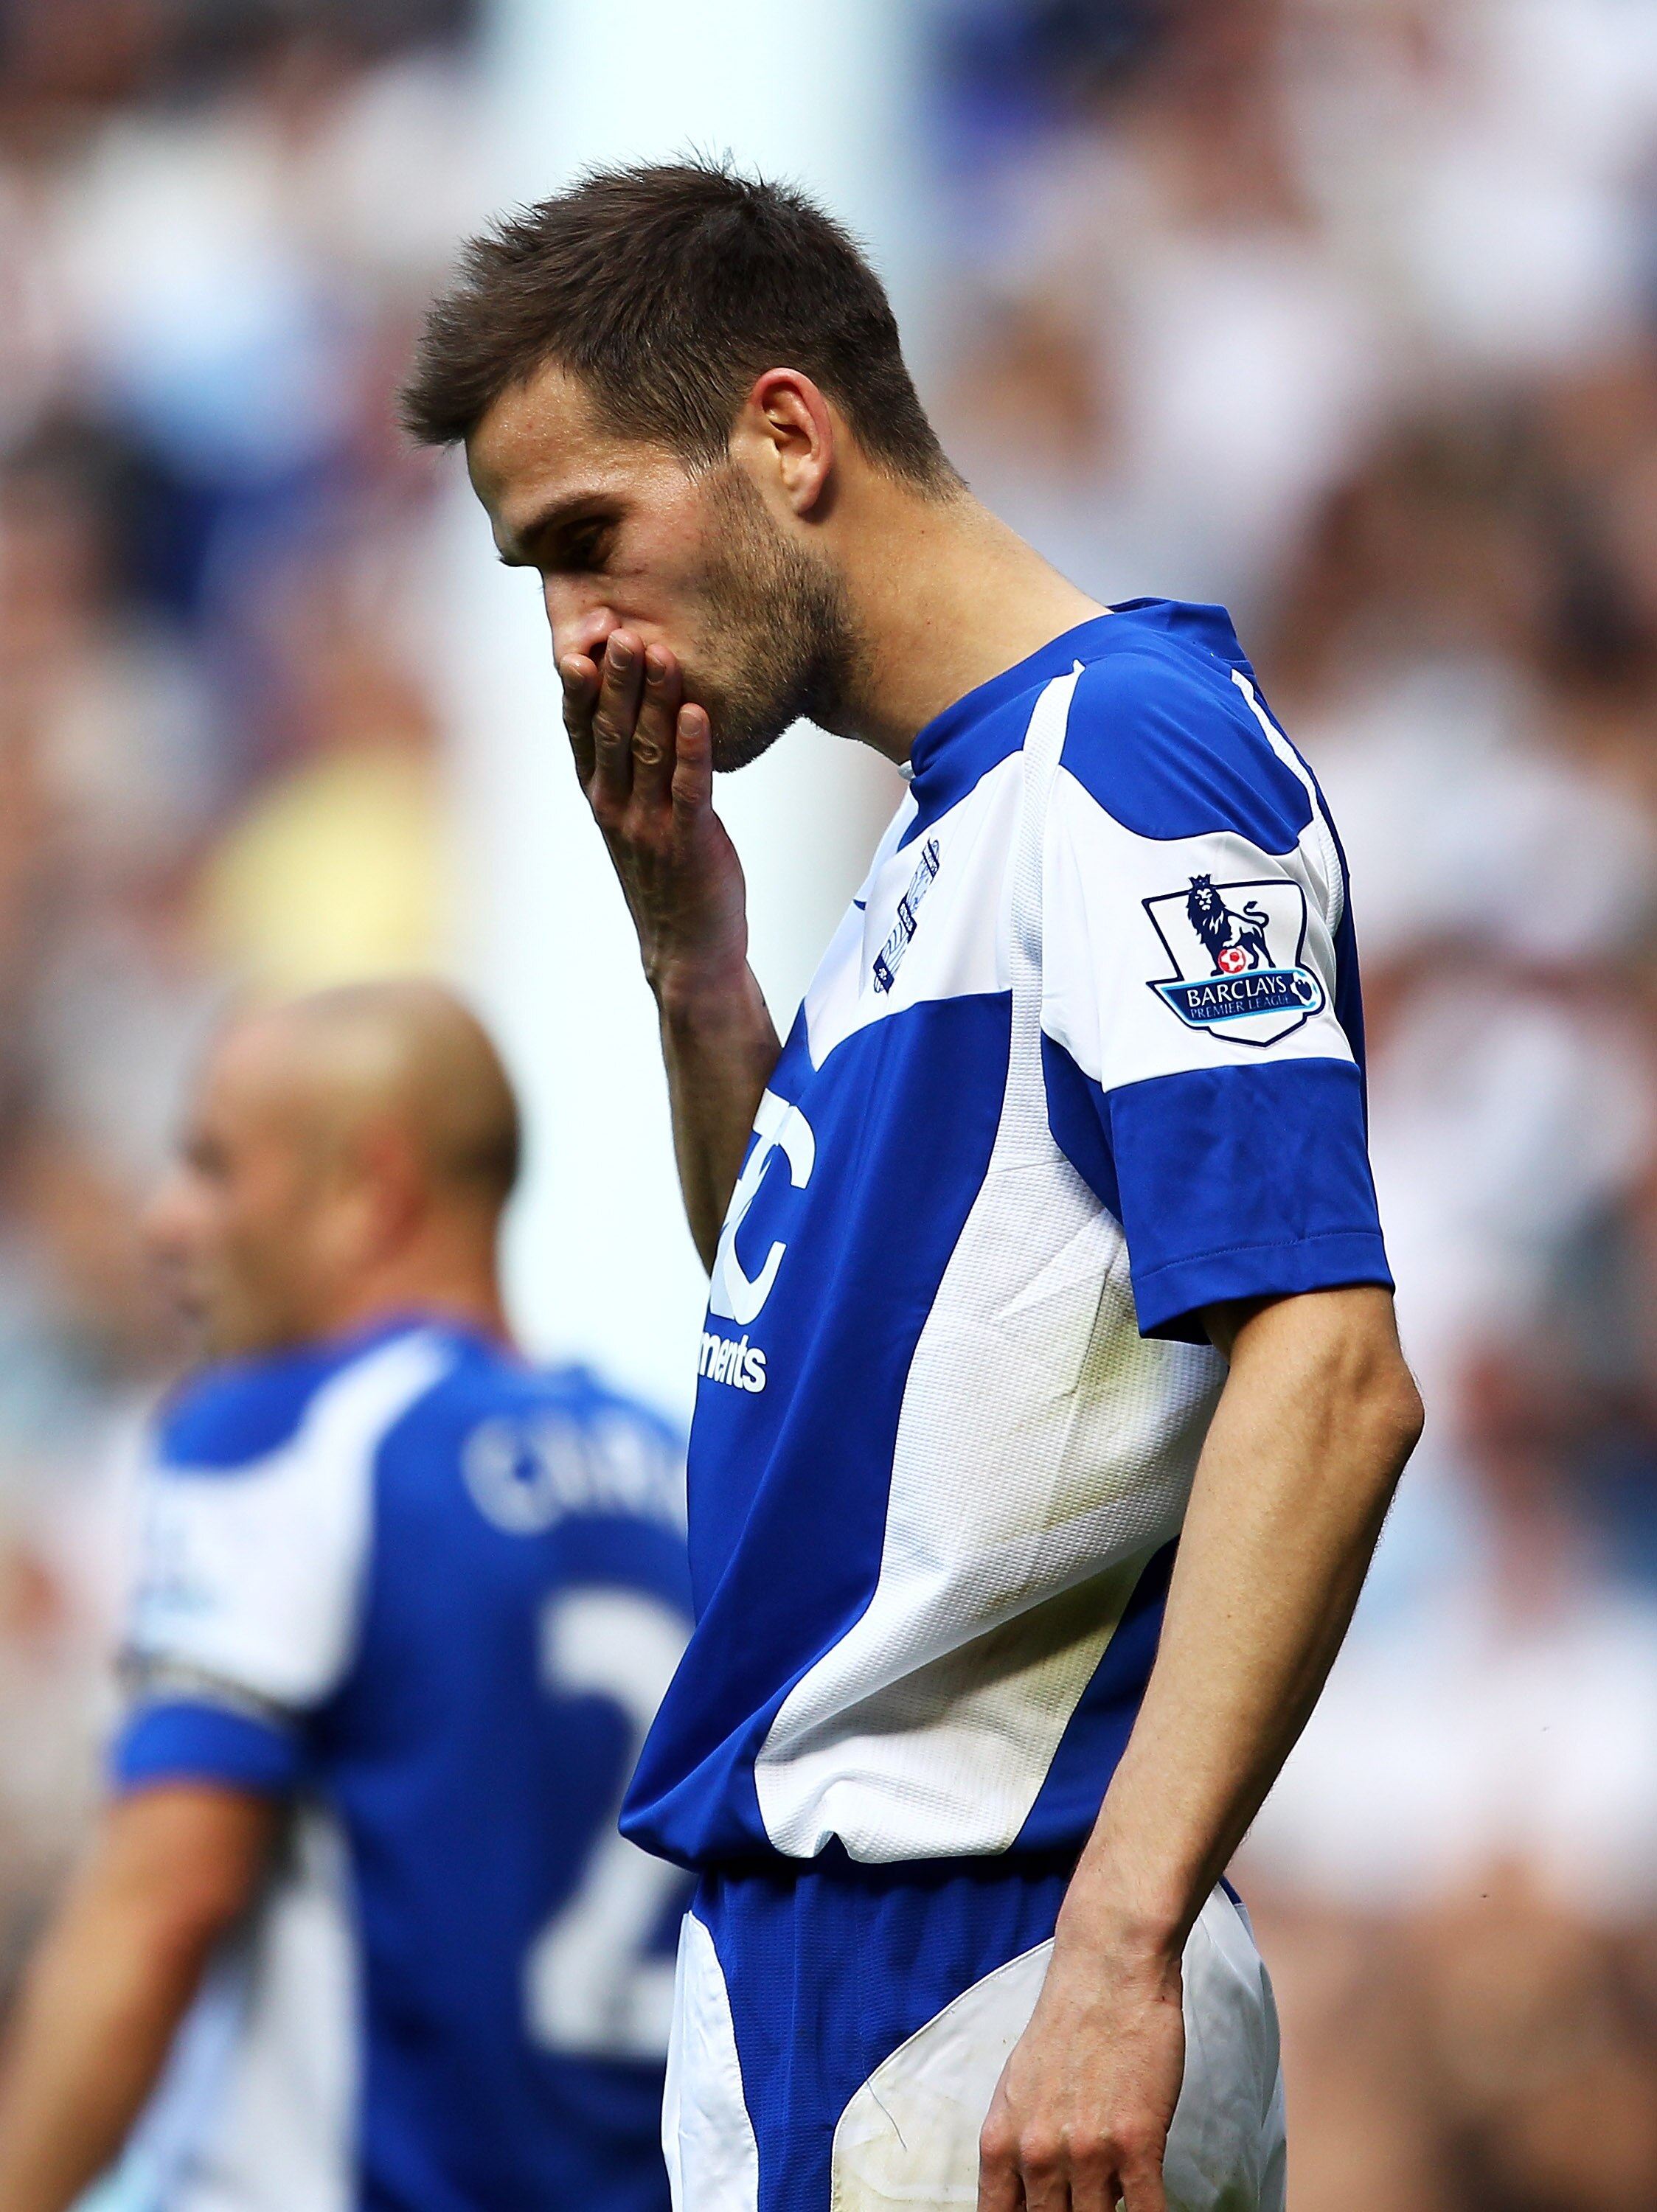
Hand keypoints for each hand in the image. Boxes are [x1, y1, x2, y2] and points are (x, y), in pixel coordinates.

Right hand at [560, 630, 748, 1000]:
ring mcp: (650, 826)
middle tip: (618, 628)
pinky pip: (690, 788)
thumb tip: (633, 706)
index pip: (581, 730)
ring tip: (656, 650)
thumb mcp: (636, 818)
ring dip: (652, 700)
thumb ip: (632, 767)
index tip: (581, 636)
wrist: (688, 951)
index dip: (580, 684)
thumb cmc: (666, 875)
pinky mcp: (689, 842)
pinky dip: (693, 749)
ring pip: (648, 752)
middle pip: (611, 732)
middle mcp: (615, 808)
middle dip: (615, 678)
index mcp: (600, 796)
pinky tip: (696, 712)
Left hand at [978, 1935, 1184, 2211]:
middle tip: (1082, 2205)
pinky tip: (1148, 2211)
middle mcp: (1037, 2155)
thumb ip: (1024, 2147)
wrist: (1108, 1973)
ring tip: (1115, 2192)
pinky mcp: (1135, 2146)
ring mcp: (1086, 2154)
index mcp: (1001, 2142)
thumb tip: (1041, 2196)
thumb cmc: (1067, 2024)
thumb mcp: (1020, 2089)